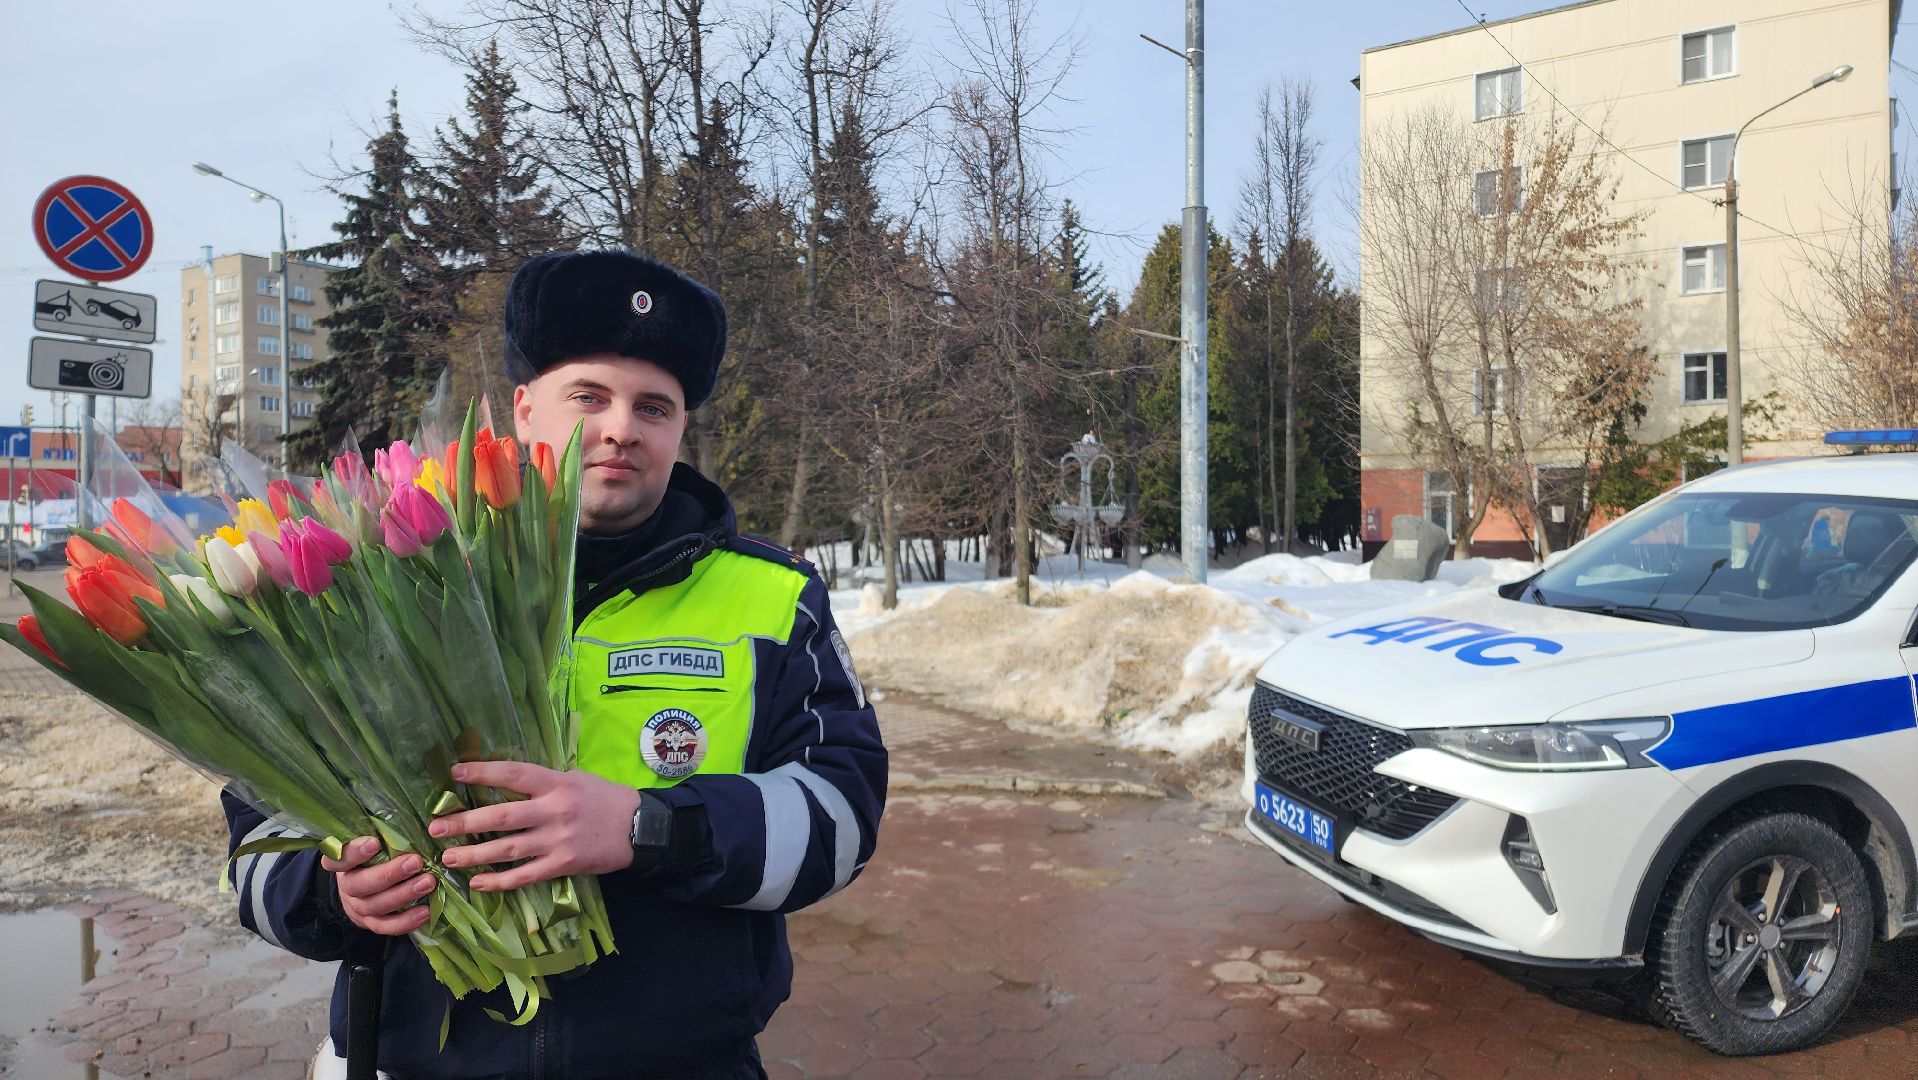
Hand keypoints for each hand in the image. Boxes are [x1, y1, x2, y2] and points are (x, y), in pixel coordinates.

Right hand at [320, 836, 435, 935]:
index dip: (353, 852)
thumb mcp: (374, 840)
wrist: (367, 888)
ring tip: (428, 883)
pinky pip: (386, 927)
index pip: (337, 858)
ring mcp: (358, 907)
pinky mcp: (372, 923)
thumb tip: (411, 816)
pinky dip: (406, 921)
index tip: (374, 843)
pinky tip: (426, 911)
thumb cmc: (376, 855)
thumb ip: (383, 832)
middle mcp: (347, 886)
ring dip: (403, 895)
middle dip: (389, 874)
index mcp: (342, 862)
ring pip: (375, 906)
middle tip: (416, 862)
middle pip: (359, 885)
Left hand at [430, 761, 644, 890]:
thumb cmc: (606, 798)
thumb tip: (509, 780)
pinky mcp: (564, 865)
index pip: (513, 775)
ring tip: (447, 858)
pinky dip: (500, 882)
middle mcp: (554, 810)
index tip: (454, 774)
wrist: (640, 828)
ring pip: (508, 849)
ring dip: (474, 855)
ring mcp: (558, 840)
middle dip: (464, 823)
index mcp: (557, 783)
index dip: (483, 773)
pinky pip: (526, 876)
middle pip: (502, 817)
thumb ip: (546, 781)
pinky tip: (478, 884)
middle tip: (435, 828)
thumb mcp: (578, 778)